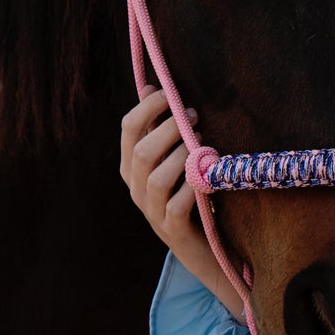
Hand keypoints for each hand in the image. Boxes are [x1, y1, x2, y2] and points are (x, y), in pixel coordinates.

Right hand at [119, 90, 241, 314]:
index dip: (147, 107)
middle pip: (141, 152)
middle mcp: (136, 189)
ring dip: (181, 156)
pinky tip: (206, 178)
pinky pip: (177, 206)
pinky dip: (192, 188)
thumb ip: (162, 128)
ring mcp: (152, 211)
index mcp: (132, 166)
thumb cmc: (190, 192)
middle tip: (193, 116)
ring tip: (203, 145)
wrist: (206, 247)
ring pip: (157, 178)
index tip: (169, 92)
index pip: (127, 129)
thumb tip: (151, 86)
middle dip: (168, 129)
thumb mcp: (173, 159)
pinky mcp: (173, 230)